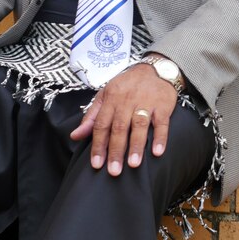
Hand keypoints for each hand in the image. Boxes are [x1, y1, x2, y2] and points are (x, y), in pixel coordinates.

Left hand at [70, 58, 177, 175]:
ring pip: (139, 125)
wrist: (155, 69)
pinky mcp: (163, 105)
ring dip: (136, 145)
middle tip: (114, 171)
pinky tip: (157, 152)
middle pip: (119, 128)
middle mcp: (127, 101)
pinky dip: (160, 137)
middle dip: (116, 150)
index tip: (96, 164)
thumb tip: (75, 136)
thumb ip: (91, 116)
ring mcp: (146, 102)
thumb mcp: (106, 95)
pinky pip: (161, 122)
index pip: (101, 125)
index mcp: (111, 99)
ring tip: (133, 164)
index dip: (98, 145)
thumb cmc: (128, 85)